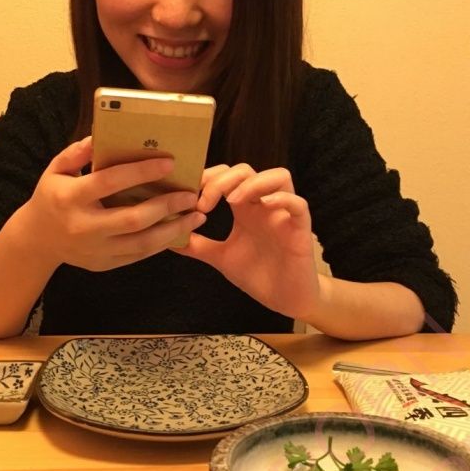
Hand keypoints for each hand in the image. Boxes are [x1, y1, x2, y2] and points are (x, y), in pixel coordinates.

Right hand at [18, 137, 205, 270]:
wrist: (36, 241)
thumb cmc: (51, 197)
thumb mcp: (56, 170)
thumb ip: (77, 153)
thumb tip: (100, 135)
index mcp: (71, 198)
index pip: (110, 182)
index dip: (141, 171)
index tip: (169, 162)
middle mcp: (84, 227)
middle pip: (133, 218)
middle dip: (167, 205)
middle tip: (191, 194)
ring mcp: (95, 250)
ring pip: (142, 243)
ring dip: (173, 229)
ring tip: (196, 216)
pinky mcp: (104, 265)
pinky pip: (138, 256)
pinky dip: (161, 243)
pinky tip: (179, 230)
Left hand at [175, 164, 319, 318]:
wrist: (284, 299)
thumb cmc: (257, 274)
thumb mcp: (220, 257)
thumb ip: (196, 245)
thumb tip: (168, 238)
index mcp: (245, 208)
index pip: (227, 176)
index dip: (208, 179)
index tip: (190, 198)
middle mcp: (264, 205)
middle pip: (246, 171)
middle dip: (222, 180)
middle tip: (204, 204)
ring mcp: (283, 214)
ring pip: (278, 176)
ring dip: (252, 182)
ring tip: (233, 201)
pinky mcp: (301, 229)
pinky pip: (298, 203)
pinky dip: (282, 199)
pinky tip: (264, 206)